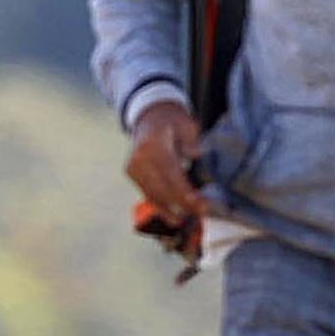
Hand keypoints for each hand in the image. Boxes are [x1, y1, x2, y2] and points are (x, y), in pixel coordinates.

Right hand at [125, 100, 206, 270]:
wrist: (149, 114)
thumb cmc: (172, 120)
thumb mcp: (186, 124)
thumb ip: (191, 142)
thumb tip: (196, 157)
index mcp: (153, 144)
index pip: (171, 173)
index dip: (185, 192)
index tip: (201, 205)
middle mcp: (139, 157)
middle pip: (162, 188)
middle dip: (183, 204)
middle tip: (203, 214)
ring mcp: (132, 166)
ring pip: (153, 195)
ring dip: (171, 210)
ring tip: (188, 221)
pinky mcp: (131, 173)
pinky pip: (147, 193)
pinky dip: (160, 206)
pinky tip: (173, 217)